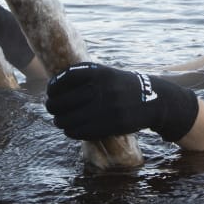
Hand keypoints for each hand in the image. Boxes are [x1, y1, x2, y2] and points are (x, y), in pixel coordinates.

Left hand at [45, 62, 199, 142]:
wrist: (152, 99)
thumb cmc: (122, 86)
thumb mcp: (106, 73)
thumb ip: (84, 77)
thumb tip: (53, 87)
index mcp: (98, 72)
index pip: (64, 79)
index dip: (53, 87)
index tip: (51, 92)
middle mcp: (101, 89)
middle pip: (61, 101)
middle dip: (53, 107)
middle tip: (53, 109)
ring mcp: (105, 108)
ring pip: (67, 119)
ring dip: (60, 121)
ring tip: (61, 121)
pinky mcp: (109, 125)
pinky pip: (79, 131)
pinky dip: (71, 131)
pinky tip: (71, 129)